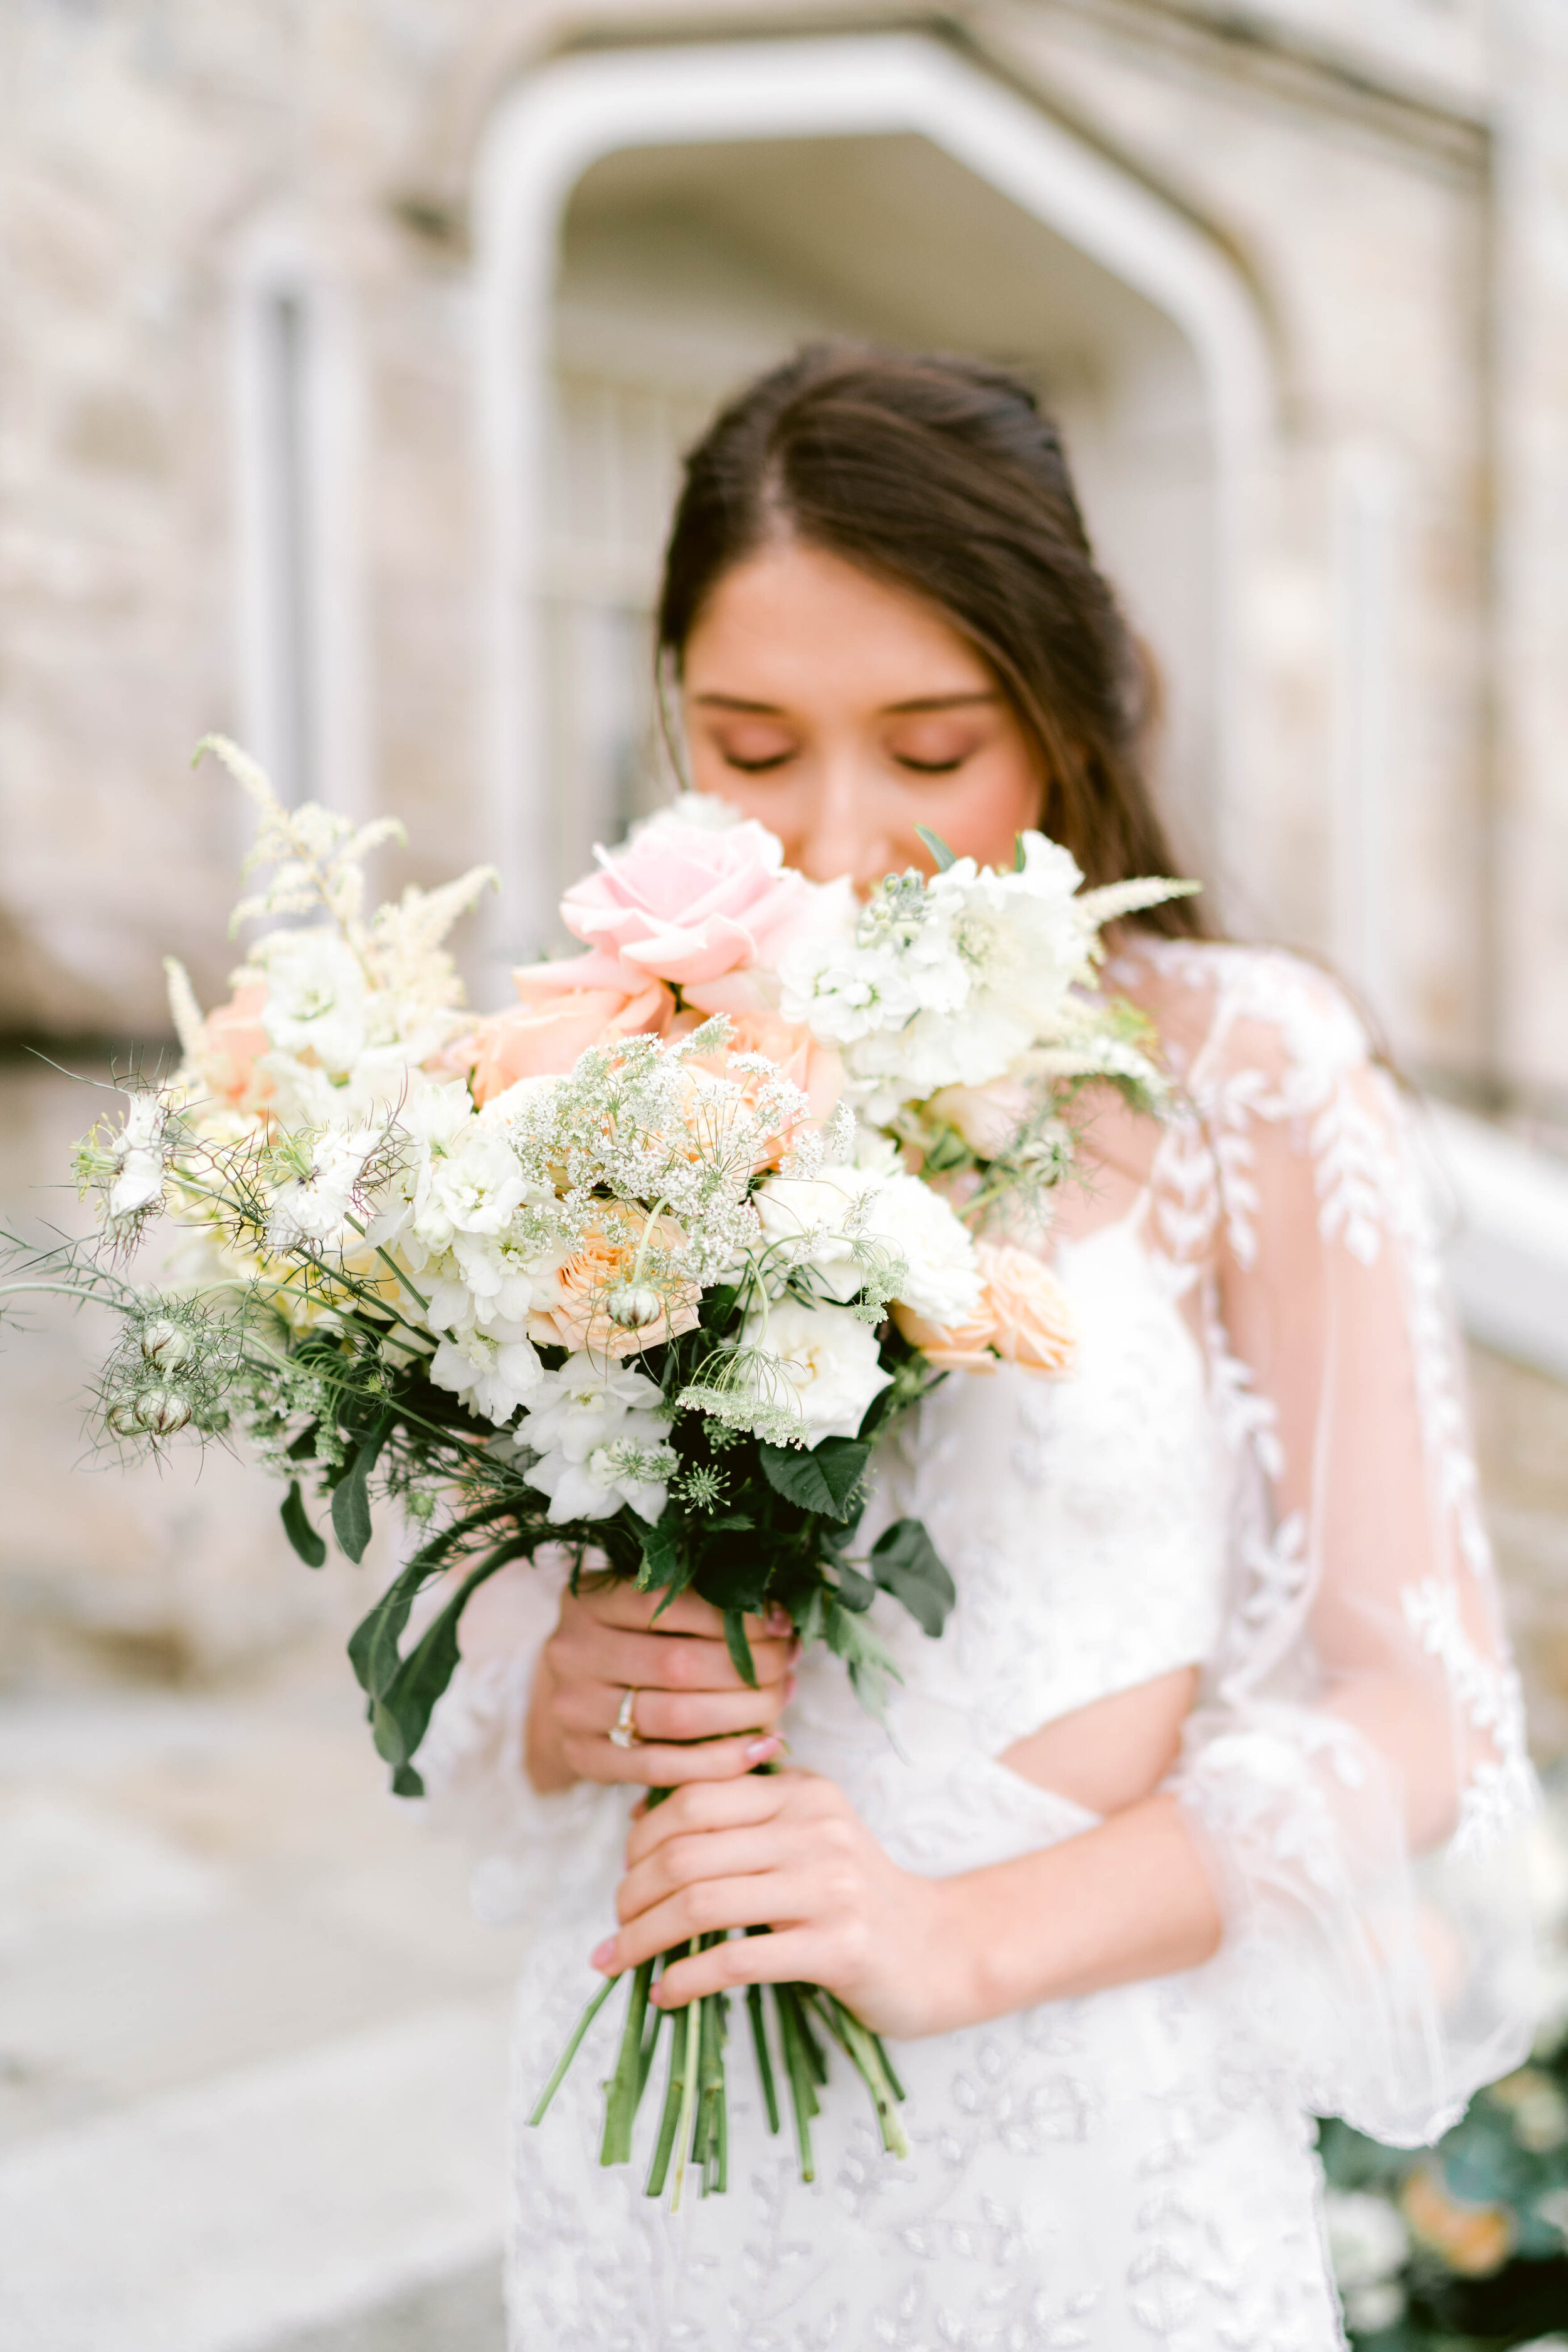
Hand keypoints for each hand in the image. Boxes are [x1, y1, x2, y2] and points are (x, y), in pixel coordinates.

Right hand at [524, 1577, 794, 1794]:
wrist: (571, 1692)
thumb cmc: (631, 1640)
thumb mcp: (650, 1607)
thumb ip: (705, 1606)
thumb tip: (784, 1626)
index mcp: (589, 1600)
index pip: (669, 1603)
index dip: (734, 1618)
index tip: (781, 1626)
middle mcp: (571, 1651)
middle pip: (679, 1664)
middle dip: (748, 1668)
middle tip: (786, 1668)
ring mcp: (573, 1708)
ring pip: (675, 1717)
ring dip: (743, 1713)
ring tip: (779, 1703)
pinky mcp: (584, 1757)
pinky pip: (660, 1768)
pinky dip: (720, 1762)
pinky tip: (761, 1748)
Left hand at [591, 1769, 957, 2039]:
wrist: (938, 1950)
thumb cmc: (853, 1896)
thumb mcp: (805, 1836)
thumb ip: (741, 1819)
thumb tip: (639, 1821)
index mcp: (801, 1793)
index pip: (695, 1798)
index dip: (641, 1838)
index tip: (623, 1876)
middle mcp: (815, 1829)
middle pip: (687, 1851)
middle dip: (632, 1893)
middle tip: (614, 1927)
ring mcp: (831, 1888)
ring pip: (702, 1904)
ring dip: (644, 1937)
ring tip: (617, 1960)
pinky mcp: (838, 1948)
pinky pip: (737, 1961)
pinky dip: (685, 1980)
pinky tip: (665, 1994)